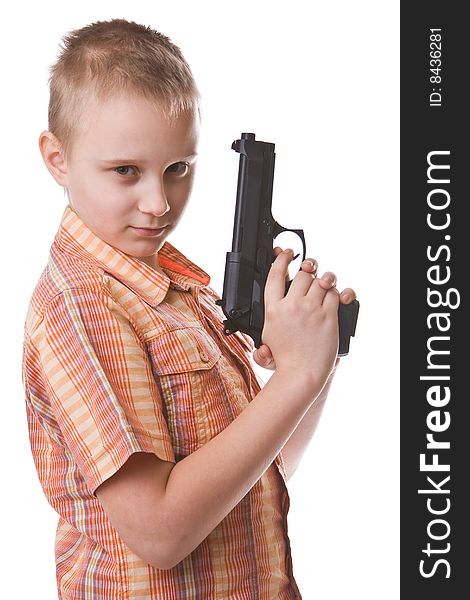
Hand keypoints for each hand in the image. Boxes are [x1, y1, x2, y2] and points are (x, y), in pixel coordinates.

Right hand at [253, 247, 355, 379]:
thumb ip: (262, 330)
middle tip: (309, 268)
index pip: (275, 275)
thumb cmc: (285, 361)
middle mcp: (292, 306)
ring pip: (320, 281)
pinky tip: (333, 295)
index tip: (286, 253)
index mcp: (273, 309)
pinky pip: (334, 294)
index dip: (281, 259)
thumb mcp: (266, 341)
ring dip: (324, 279)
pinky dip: (335, 292)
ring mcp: (311, 310)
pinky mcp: (328, 316)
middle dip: (308, 268)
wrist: (302, 374)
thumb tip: (257, 339)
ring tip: (324, 282)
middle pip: (302, 274)